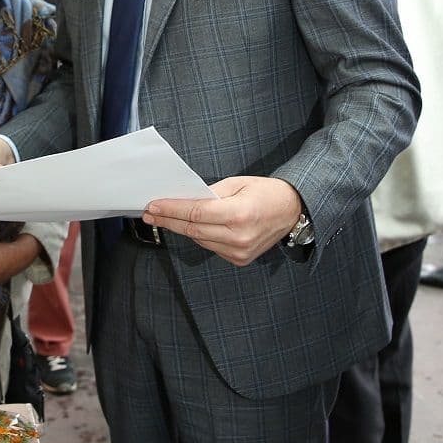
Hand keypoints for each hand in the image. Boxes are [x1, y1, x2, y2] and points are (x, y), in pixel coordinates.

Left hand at [142, 176, 303, 265]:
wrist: (292, 211)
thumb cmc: (266, 193)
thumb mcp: (238, 183)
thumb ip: (210, 193)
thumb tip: (184, 199)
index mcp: (239, 214)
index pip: (195, 213)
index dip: (170, 210)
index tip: (153, 206)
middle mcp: (239, 237)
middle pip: (192, 229)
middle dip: (168, 220)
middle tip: (150, 213)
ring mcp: (239, 252)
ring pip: (199, 239)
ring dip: (182, 228)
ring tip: (166, 216)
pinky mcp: (239, 259)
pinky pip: (210, 246)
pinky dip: (200, 235)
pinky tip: (194, 225)